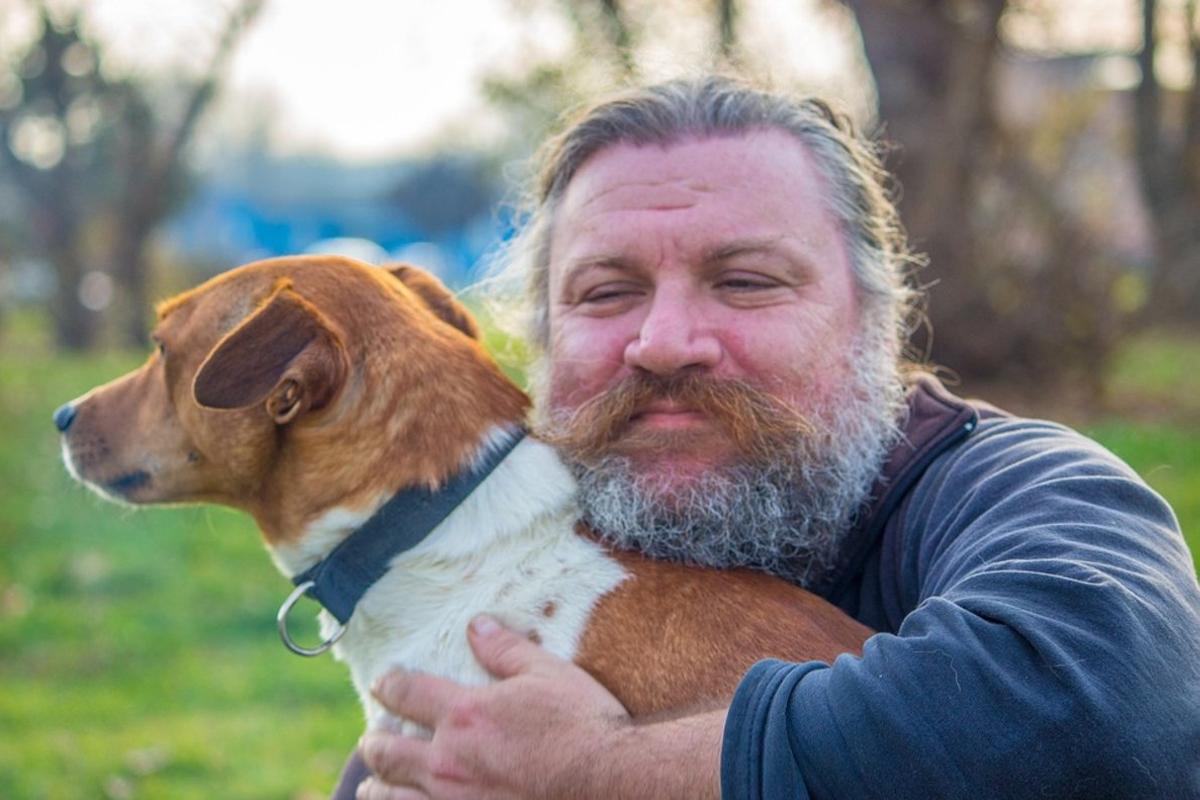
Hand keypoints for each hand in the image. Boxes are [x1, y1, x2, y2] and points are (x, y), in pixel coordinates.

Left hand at [356, 614, 632, 798]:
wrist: (609, 784)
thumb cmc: (582, 726)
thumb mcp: (548, 674)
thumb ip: (505, 650)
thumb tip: (476, 624)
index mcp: (464, 714)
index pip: (405, 692)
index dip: (389, 686)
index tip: (383, 684)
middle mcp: (448, 761)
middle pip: (386, 752)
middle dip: (375, 743)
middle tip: (374, 740)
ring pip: (391, 797)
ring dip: (380, 787)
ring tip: (376, 785)